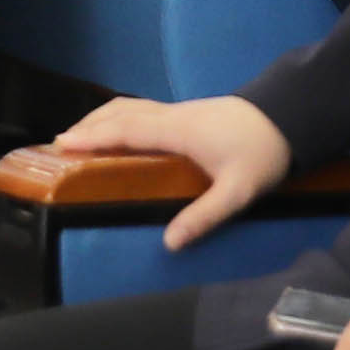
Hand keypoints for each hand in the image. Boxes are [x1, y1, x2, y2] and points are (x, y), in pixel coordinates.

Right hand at [48, 91, 294, 248]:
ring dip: (102, 119)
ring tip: (79, 135)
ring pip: (131, 108)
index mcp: (179, 131)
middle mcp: (173, 116)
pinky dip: (119, 118)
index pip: (126, 130)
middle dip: (88, 126)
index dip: (93, 136)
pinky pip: (142, 111)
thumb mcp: (238, 191)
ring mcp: (180, 111)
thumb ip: (204, 216)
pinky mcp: (188, 113)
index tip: (63, 143)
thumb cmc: (263, 153)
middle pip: (121, 113)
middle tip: (59, 144)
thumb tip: (169, 242)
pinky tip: (119, 131)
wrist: (290, 116)